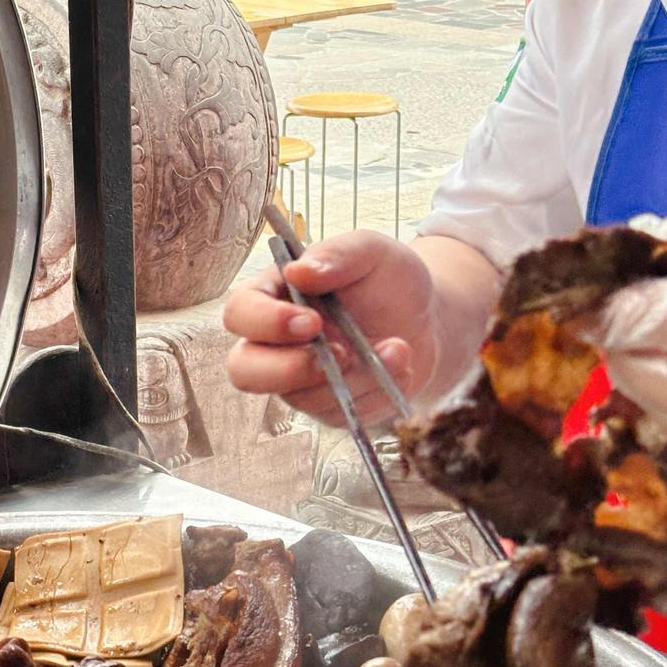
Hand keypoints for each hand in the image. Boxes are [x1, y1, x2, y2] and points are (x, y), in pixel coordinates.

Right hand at [223, 231, 439, 428]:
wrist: (426, 319)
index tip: (312, 321)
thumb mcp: (370, 251)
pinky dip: (377, 394)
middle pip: (245, 371)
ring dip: (356, 379)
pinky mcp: (329, 408)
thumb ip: (336, 255)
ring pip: (302, 399)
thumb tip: (297, 272)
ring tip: (396, 348)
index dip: (265, 322)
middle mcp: (275, 344)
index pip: (240, 313)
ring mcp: (299, 382)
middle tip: (339, 355)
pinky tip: (400, 365)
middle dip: (288, 370)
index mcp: (273, 297)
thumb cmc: (387, 279)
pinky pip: (341, 415)